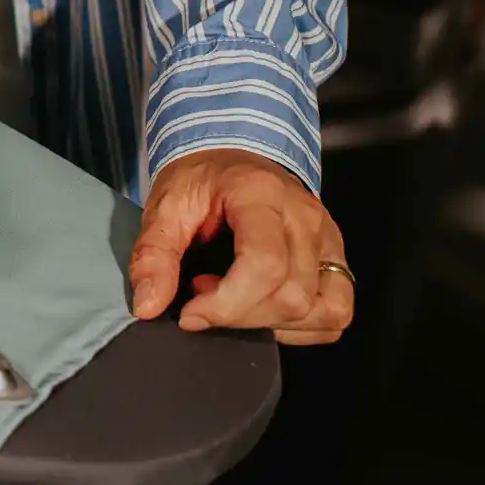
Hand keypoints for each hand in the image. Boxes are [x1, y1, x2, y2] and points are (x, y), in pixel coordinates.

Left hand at [128, 149, 353, 345]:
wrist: (230, 157)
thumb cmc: (202, 180)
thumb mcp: (165, 205)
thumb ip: (153, 254)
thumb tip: (148, 305)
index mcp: (262, 194)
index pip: (265, 264)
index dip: (227, 304)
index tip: (190, 313)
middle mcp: (305, 217)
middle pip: (293, 295)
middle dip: (241, 316)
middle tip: (203, 298)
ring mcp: (328, 239)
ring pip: (323, 310)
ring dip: (272, 324)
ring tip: (234, 298)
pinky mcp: (335, 259)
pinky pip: (336, 312)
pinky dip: (300, 327)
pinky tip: (263, 309)